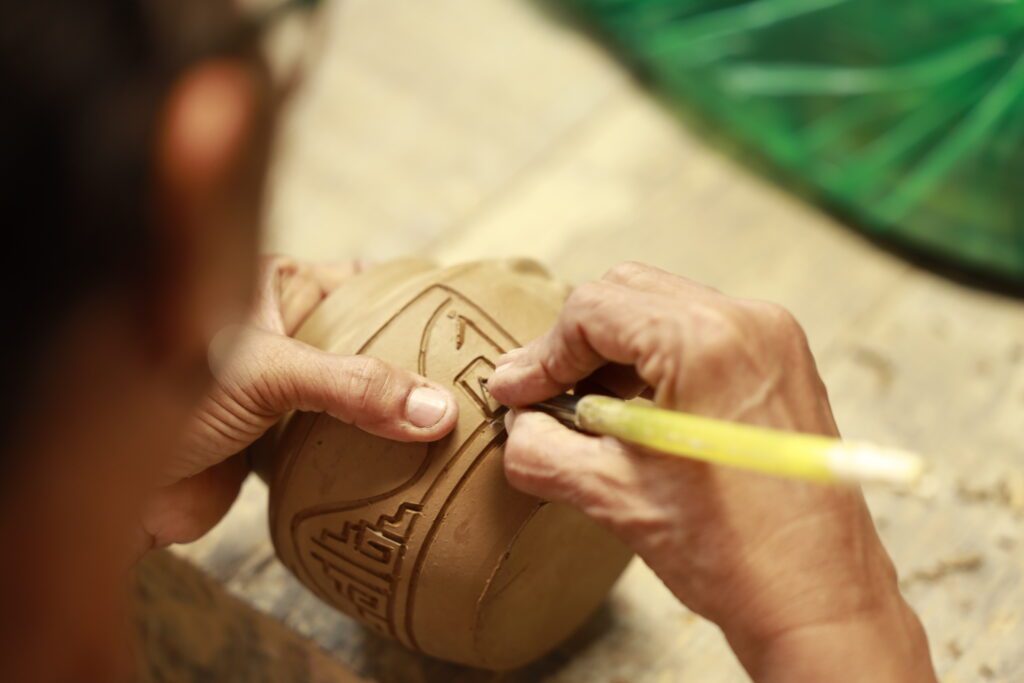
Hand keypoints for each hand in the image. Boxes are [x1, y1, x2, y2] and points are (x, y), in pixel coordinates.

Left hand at [138, 257, 458, 550]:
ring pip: (356, 398)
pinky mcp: (277, 444)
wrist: (101, 487)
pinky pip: (338, 446)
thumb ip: (354, 387)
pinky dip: (370, 457)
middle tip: (475, 384)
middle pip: (367, 342)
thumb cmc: (159, 392)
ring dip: (394, 415)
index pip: (363, 281)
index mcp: (277, 287)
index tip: (469, 317)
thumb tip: (438, 411)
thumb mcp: (268, 372)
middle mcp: (284, 334)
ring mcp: (282, 391)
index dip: (415, 296)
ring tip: (458, 427)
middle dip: (415, 364)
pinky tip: (410, 467)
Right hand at [487, 262, 934, 682]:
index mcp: (705, 341)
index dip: (542, 354)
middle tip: (544, 397)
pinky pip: (703, 334)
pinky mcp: (786, 363)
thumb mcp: (614, 498)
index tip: (514, 395)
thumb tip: (520, 423)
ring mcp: (775, 338)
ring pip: (665, 309)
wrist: (821, 604)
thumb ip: (543, 448)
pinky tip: (638, 415)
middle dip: (576, 343)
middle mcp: (748, 321)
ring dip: (615, 352)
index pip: (592, 309)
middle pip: (628, 293)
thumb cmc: (731, 555)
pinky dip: (658, 361)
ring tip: (589, 412)